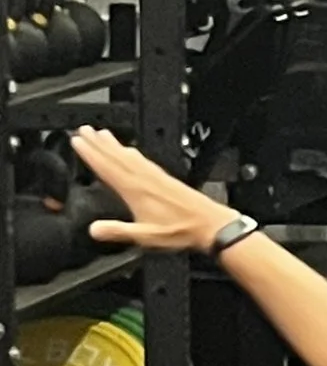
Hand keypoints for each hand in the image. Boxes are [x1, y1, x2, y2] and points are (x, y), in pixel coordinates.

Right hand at [67, 127, 228, 252]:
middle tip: (84, 129)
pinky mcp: (165, 178)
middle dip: (99, 143)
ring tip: (102, 134)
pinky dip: (132, 153)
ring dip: (114, 144)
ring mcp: (155, 177)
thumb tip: (93, 230)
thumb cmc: (180, 230)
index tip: (77, 141)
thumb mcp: (145, 236)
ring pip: (129, 156)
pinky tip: (131, 151)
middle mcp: (144, 179)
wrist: (210, 224)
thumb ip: (118, 231)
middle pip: (116, 156)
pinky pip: (143, 160)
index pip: (107, 167)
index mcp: (136, 190)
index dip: (90, 154)